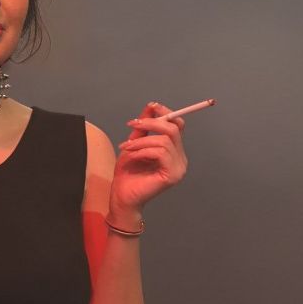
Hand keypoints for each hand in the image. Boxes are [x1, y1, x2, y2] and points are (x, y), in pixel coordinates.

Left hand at [109, 102, 187, 220]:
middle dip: (151, 123)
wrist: (122, 197)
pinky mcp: (172, 175)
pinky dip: (143, 151)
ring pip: (164, 141)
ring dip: (141, 141)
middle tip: (132, 125)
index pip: (178, 126)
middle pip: (174, 129)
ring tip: (126, 147)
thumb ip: (143, 127)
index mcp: (173, 151)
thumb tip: (151, 107)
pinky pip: (160, 153)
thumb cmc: (127, 173)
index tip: (151, 106)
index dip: (167, 113)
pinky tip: (132, 156)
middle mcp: (180, 159)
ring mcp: (178, 168)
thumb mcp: (134, 144)